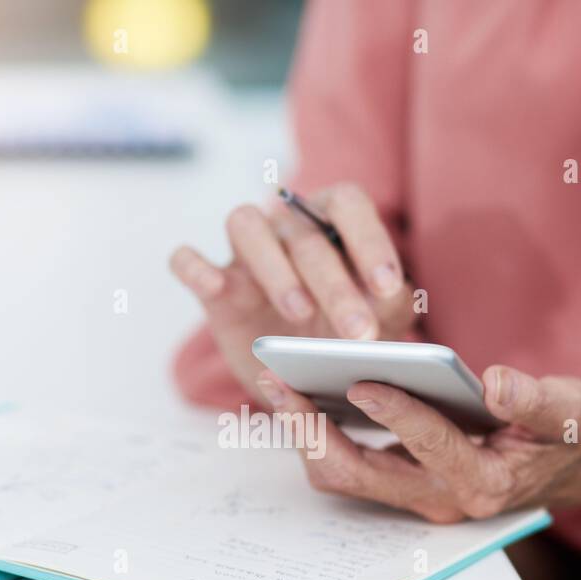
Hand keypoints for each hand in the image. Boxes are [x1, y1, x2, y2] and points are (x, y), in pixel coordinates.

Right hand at [169, 183, 415, 397]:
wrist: (304, 373)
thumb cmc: (346, 331)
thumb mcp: (382, 322)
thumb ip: (393, 305)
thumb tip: (390, 297)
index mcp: (332, 222)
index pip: (349, 204)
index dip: (369, 240)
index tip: (386, 287)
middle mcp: (287, 227)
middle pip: (306, 236)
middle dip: (335, 286)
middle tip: (358, 333)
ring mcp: (245, 254)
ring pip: (245, 225)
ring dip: (274, 268)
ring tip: (298, 313)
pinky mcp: (214, 289)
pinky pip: (187, 260)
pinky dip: (193, 266)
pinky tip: (213, 286)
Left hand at [255, 366, 580, 520]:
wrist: (578, 462)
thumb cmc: (573, 432)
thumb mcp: (570, 410)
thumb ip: (535, 399)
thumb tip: (497, 382)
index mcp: (483, 483)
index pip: (427, 444)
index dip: (394, 411)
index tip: (361, 377)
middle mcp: (442, 499)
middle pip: (359, 475)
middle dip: (313, 430)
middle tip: (278, 381)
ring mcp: (418, 496)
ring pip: (344, 478)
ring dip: (306, 435)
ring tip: (276, 384)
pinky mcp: (404, 483)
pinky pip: (349, 468)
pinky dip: (321, 435)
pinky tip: (301, 393)